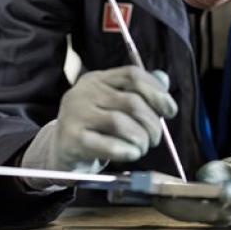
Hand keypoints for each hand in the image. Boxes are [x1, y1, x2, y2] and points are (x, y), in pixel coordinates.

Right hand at [23, 66, 176, 173]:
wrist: (59, 151)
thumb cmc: (96, 126)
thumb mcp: (115, 104)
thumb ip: (140, 91)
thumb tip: (165, 80)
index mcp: (98, 79)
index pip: (132, 75)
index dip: (156, 91)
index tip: (171, 110)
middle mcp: (85, 91)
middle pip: (131, 101)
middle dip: (152, 122)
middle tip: (155, 138)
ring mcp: (75, 114)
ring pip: (120, 123)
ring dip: (140, 138)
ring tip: (143, 147)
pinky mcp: (71, 138)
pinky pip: (107, 144)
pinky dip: (126, 150)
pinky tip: (132, 154)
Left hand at [152, 146, 230, 229]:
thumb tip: (203, 174)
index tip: (212, 188)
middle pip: (221, 214)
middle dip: (188, 206)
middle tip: (158, 194)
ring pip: (214, 219)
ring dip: (185, 209)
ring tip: (156, 195)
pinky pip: (216, 218)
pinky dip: (195, 208)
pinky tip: (174, 199)